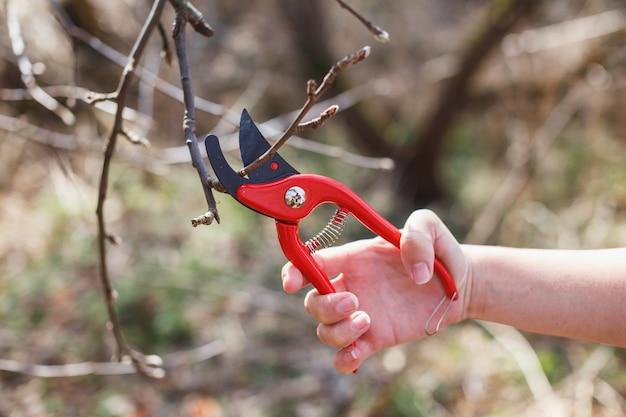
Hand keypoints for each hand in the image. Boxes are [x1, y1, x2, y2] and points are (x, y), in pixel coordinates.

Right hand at [281, 209, 469, 372]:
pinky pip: (346, 356)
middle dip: (325, 306)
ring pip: (325, 330)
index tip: (292, 283)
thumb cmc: (440, 251)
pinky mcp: (374, 339)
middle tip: (356, 302)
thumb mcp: (430, 228)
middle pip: (312, 302)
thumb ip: (417, 235)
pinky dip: (344, 360)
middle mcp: (351, 286)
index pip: (312, 263)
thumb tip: (415, 273)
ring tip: (368, 321)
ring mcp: (360, 314)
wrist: (459, 285)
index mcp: (354, 258)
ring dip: (338, 330)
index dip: (294, 271)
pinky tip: (357, 354)